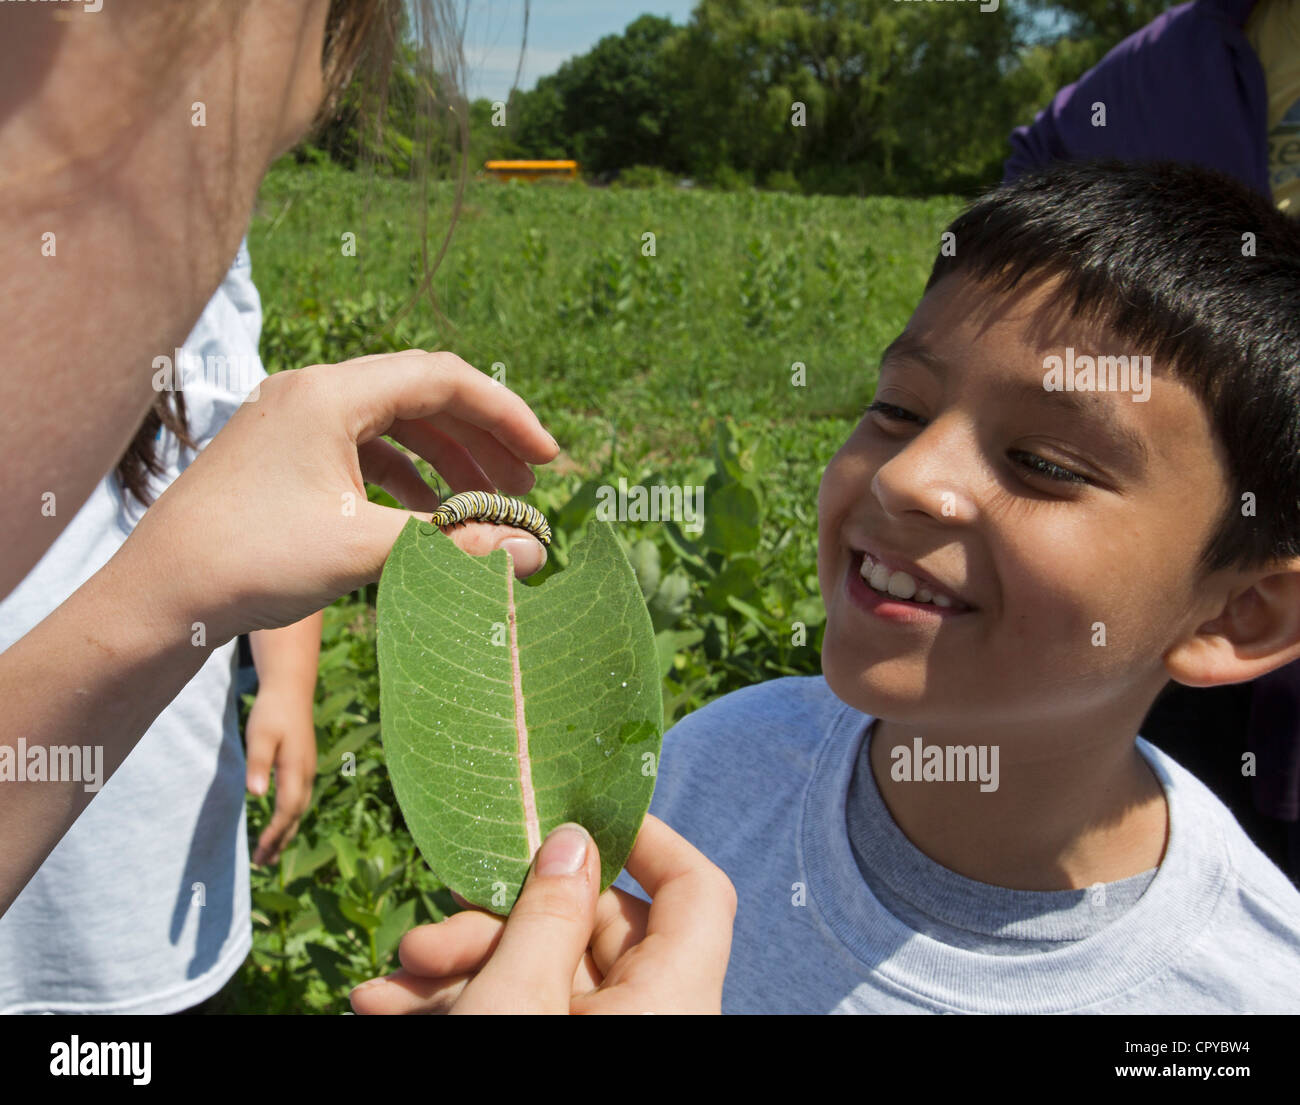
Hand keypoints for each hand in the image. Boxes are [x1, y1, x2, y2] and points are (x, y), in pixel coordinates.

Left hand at [121, 351, 559, 643]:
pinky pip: (364, 451)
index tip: (547, 458)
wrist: (159, 594)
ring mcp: (295, 422)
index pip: (444, 379)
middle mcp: (313, 392)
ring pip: (395, 425)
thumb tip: (533, 552)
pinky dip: (407, 479)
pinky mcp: (285, 454)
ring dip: (447, 462)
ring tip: (488, 508)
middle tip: (526, 487)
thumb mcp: (364, 549)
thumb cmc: (253, 560)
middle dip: (483, 441)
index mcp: (332, 393)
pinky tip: (429, 520)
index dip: (507, 415)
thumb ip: (455, 545)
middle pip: (423, 396)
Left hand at [244, 684, 317, 865]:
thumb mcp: (260, 736)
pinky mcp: (303, 765)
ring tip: (270, 852)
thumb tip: (256, 795)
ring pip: (298, 809)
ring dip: (285, 831)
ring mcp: (307, 769)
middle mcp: (306, 773)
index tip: (261, 852)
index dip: (275, 833)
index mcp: (296, 769)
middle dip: (280, 840)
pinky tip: (279, 821)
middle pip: (296, 815)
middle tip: (263, 863)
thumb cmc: (272, 711)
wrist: (291, 689)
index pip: (287, 810)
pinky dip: (288, 817)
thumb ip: (258, 764)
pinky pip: (298, 799)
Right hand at [348, 815, 736, 1013]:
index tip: (584, 811)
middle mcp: (649, 1022)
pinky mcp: (559, 1062)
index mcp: (672, 1000)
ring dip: (465, 967)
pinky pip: (527, 1017)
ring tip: (391, 983)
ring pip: (545, 978)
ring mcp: (603, 1048)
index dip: (652, 840)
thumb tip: (574, 840)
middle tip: (429, 930)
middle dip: (502, 922)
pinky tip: (392, 1008)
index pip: (697, 893)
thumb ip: (547, 912)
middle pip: (594, 934)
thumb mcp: (516, 1004)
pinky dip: (468, 1006)